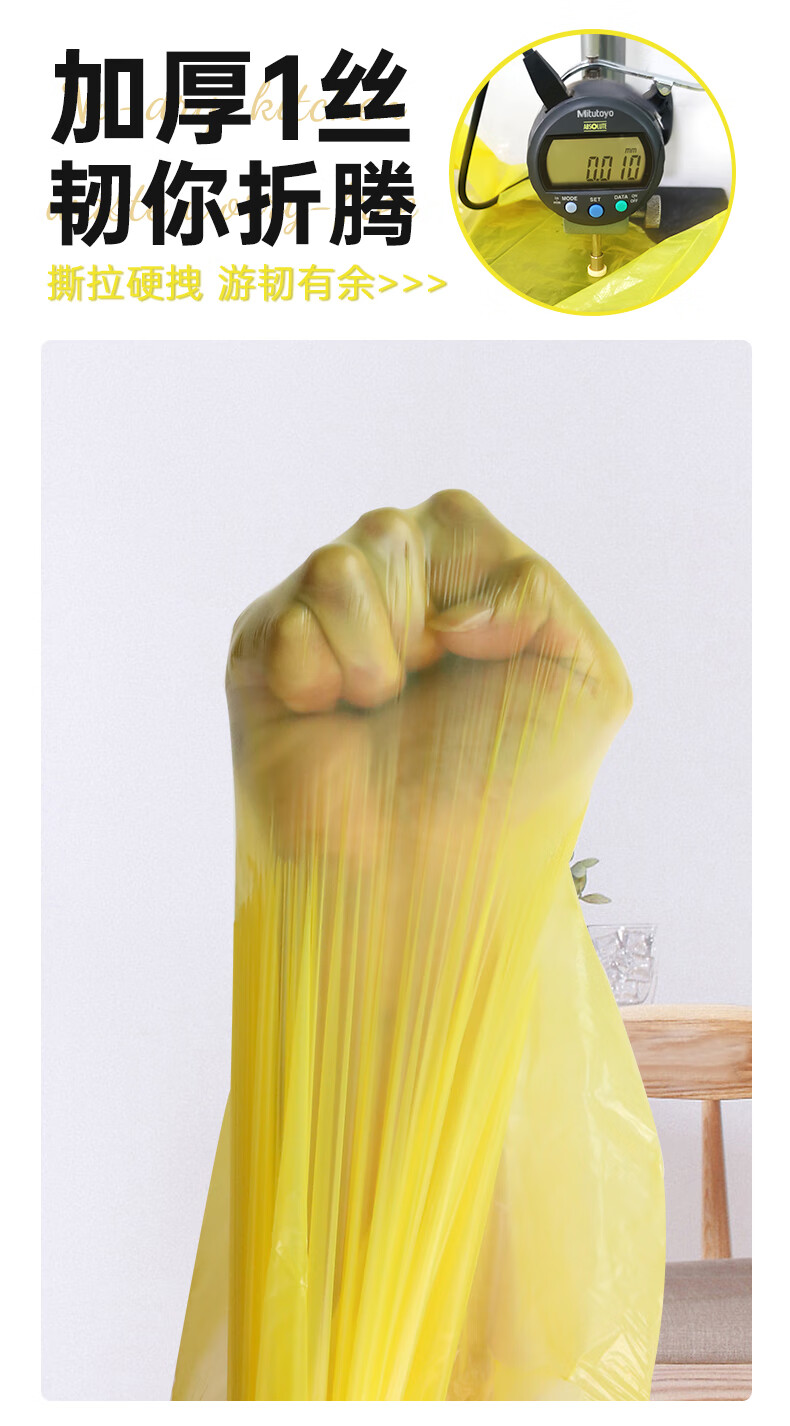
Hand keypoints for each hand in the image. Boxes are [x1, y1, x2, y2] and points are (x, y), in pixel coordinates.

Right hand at [226, 490, 630, 853]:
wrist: (430, 872)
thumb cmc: (506, 785)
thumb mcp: (588, 683)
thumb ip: (541, 593)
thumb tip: (444, 609)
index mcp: (459, 583)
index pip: (451, 516)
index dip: (470, 591)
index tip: (474, 663)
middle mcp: (385, 589)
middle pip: (390, 530)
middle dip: (418, 625)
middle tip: (417, 693)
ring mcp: (317, 617)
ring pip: (336, 565)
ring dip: (371, 654)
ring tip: (372, 709)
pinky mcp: (259, 655)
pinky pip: (285, 621)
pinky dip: (317, 679)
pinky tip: (324, 718)